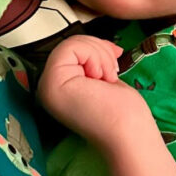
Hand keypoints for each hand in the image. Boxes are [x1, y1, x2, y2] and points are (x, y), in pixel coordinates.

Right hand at [37, 35, 151, 150]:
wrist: (129, 133)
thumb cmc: (123, 111)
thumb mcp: (105, 77)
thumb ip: (95, 63)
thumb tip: (106, 45)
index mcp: (58, 87)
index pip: (72, 49)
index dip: (97, 50)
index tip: (112, 69)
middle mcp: (46, 87)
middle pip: (71, 43)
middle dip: (99, 51)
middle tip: (109, 76)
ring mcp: (47, 86)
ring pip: (72, 43)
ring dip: (99, 55)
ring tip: (105, 80)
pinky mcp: (52, 83)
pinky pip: (71, 47)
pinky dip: (94, 56)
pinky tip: (100, 79)